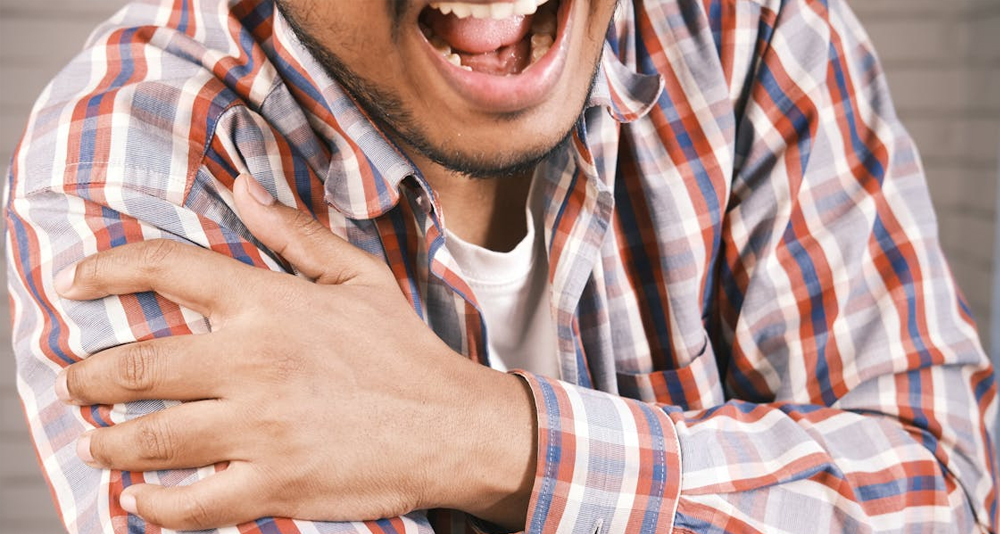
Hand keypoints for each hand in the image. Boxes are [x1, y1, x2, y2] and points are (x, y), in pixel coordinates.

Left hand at [54, 174, 536, 530]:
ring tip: (101, 440)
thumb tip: (243, 187)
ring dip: (109, 441)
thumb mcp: (359, 277)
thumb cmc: (405, 352)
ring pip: (149, 437)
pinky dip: (152, 504)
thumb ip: (294, 233)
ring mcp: (262, 427)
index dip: (108, 268)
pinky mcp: (275, 483)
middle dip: (88, 378)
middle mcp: (256, 361)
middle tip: (76, 383)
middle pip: (136, 366)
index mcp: (273, 304)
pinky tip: (142, 497)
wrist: (454, 426)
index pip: (168, 268)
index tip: (77, 282)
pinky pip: (188, 502)